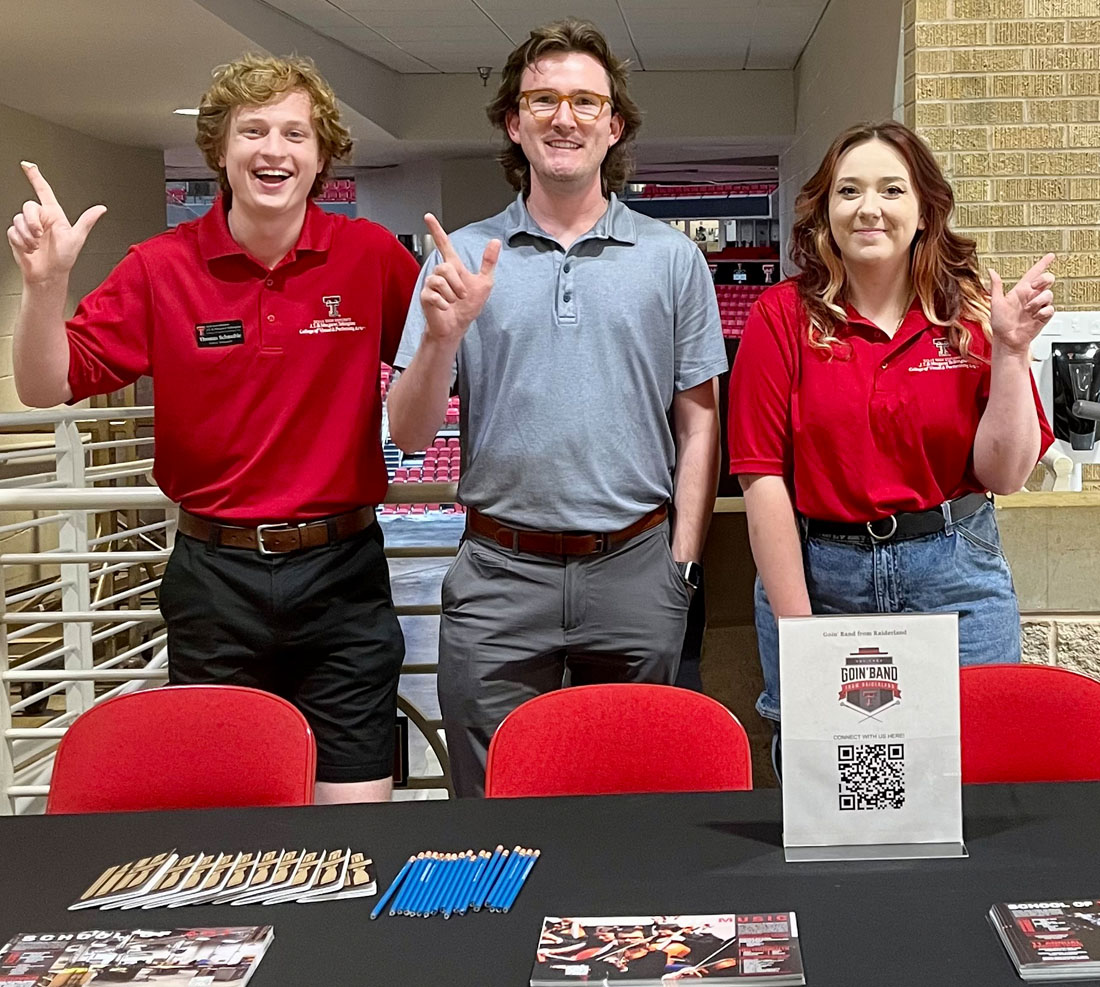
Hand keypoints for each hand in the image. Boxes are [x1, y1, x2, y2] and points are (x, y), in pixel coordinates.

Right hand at [6, 162, 105, 285]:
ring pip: (19, 220)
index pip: (44, 191)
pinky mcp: (17, 235)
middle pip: (28, 206)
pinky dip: (21, 242)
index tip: (27, 165)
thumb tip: (101, 209)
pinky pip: (13, 232)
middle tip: (40, 235)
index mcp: (54, 215)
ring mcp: (27, 227)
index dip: (35, 177)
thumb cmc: (64, 258)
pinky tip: (30, 250)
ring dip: (28, 236)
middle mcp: (40, 219)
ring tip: (37, 246)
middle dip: (32, 221)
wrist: (49, 275)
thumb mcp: (77, 238)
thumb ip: (87, 221)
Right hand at [419, 212, 499, 343]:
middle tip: (463, 296)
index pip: (443, 244)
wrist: (457, 326)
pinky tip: (445, 307)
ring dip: (452, 294)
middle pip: (445, 266)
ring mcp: (430, 284)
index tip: (428, 217)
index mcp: (453, 267)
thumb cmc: (468, 307)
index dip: (436, 230)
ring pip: (440, 280)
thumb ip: (488, 263)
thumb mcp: (484, 283)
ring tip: (454, 302)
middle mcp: (439, 273)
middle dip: (457, 283)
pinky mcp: (425, 297)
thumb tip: (495, 241)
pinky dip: (444, 303)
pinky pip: (434, 295)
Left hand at [989, 253, 1055, 354]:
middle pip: (1047, 279)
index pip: (1034, 274)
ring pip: (1048, 294)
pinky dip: (1042, 312)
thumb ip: (996, 286)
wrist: (1008, 340)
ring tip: (1028, 311)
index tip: (1050, 256)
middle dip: (1043, 280)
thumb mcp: (996, 303)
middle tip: (1033, 288)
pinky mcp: (1044, 315)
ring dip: (1037, 301)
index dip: (1043, 264)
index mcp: (1020, 291)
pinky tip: (1034, 317)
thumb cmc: (1000, 324)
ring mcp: (1038, 306)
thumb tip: (991, 271)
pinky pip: (1050, 308)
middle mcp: (1031, 297)